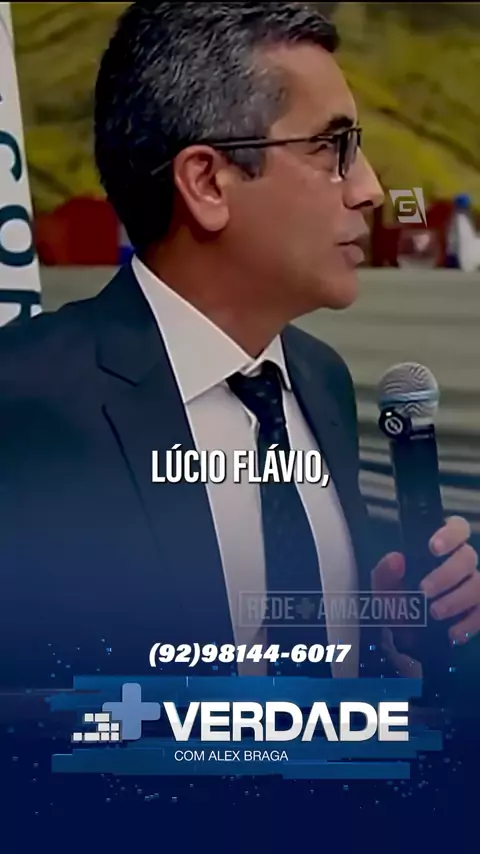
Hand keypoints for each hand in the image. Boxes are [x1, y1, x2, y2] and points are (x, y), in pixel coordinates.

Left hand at [371, 516, 479, 674]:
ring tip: (435, 613)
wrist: (404, 642)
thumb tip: (396, 559)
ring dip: (458, 599)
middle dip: (447, 574)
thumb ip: (385, 574)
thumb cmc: (398, 604)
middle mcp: (463, 564)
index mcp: (441, 549)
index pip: (458, 527)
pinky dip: (469, 623)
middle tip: (424, 591)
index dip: (450, 534)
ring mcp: (475, 587)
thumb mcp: (385, 590)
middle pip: (469, 557)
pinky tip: (452, 633)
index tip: (433, 548)